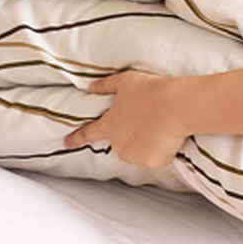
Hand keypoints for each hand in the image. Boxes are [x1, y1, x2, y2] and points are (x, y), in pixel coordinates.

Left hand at [64, 70, 188, 167]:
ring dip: (144, 144)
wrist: (176, 106)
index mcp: (109, 125)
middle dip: (129, 136)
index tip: (66, 143)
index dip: (76, 138)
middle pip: (119, 143)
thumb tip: (91, 87)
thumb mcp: (125, 81)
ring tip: (158, 127)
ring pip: (137, 153)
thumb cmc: (150, 91)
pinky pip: (155, 158)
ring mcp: (135, 155)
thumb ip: (105, 85)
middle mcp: (118, 143)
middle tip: (145, 122)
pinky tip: (167, 136)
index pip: (88, 133)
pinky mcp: (152, 162)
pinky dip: (160, 151)